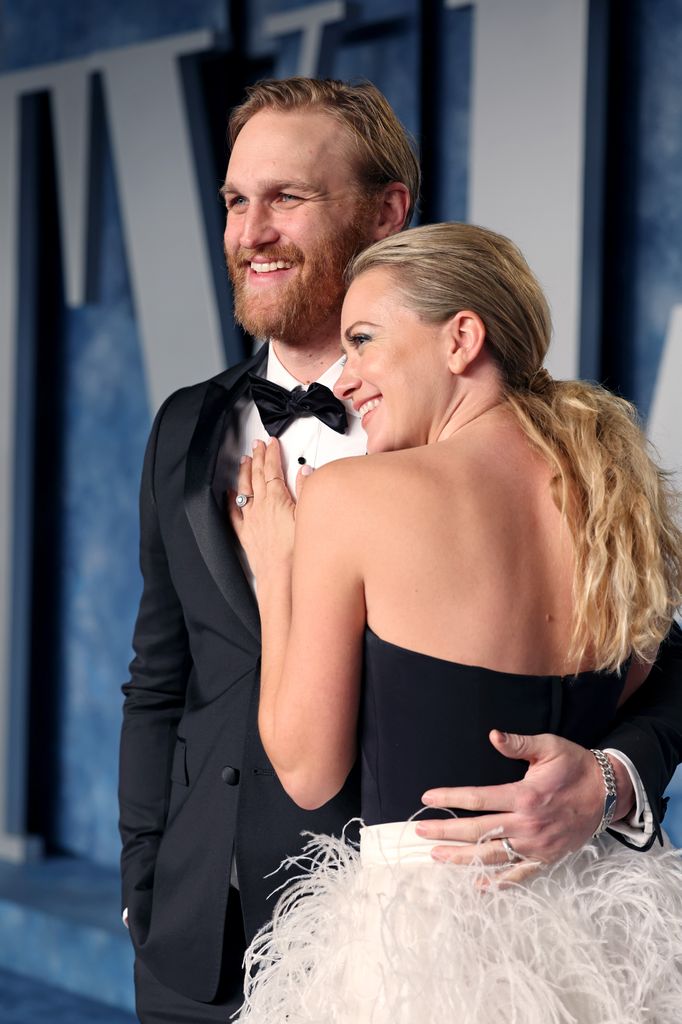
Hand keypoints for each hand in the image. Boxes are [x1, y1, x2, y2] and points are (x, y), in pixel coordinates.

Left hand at [229, 438, 308, 578]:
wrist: (281, 576)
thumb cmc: (296, 551)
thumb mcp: (308, 516)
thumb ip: (306, 491)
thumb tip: (305, 472)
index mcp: (276, 499)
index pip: (272, 469)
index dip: (271, 454)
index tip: (271, 443)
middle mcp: (260, 506)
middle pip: (257, 475)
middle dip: (257, 457)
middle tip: (257, 445)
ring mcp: (251, 520)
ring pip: (244, 489)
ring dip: (245, 473)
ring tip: (244, 461)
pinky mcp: (246, 534)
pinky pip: (234, 513)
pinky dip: (231, 500)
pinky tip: (230, 493)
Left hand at [414, 730, 634, 883]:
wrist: (608, 793)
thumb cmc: (575, 766)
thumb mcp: (549, 747)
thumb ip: (518, 743)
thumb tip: (493, 735)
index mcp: (525, 796)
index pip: (478, 799)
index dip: (451, 798)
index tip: (428, 798)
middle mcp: (527, 824)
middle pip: (478, 831)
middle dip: (446, 832)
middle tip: (421, 831)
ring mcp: (536, 846)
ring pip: (492, 856)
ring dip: (462, 858)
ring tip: (436, 856)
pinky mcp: (546, 858)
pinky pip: (519, 875)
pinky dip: (498, 883)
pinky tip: (478, 886)